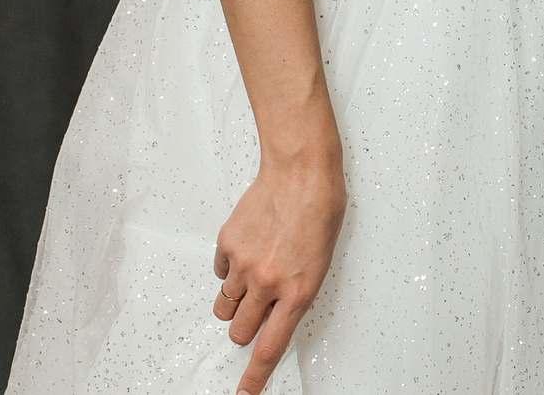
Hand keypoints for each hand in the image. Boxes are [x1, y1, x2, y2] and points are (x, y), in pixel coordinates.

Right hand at [212, 149, 346, 393]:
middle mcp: (268, 283)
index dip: (255, 378)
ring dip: (235, 300)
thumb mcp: (322, 261)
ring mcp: (244, 264)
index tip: (244, 394)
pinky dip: (231, 268)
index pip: (270, 348)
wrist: (302, 170)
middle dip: (245, 327)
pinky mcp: (227, 244)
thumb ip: (297, 293)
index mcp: (299, 291)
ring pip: (225, 306)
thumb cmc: (321, 209)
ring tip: (254, 274)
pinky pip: (221, 273)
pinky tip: (250, 246)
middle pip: (239, 331)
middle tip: (257, 308)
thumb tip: (278, 312)